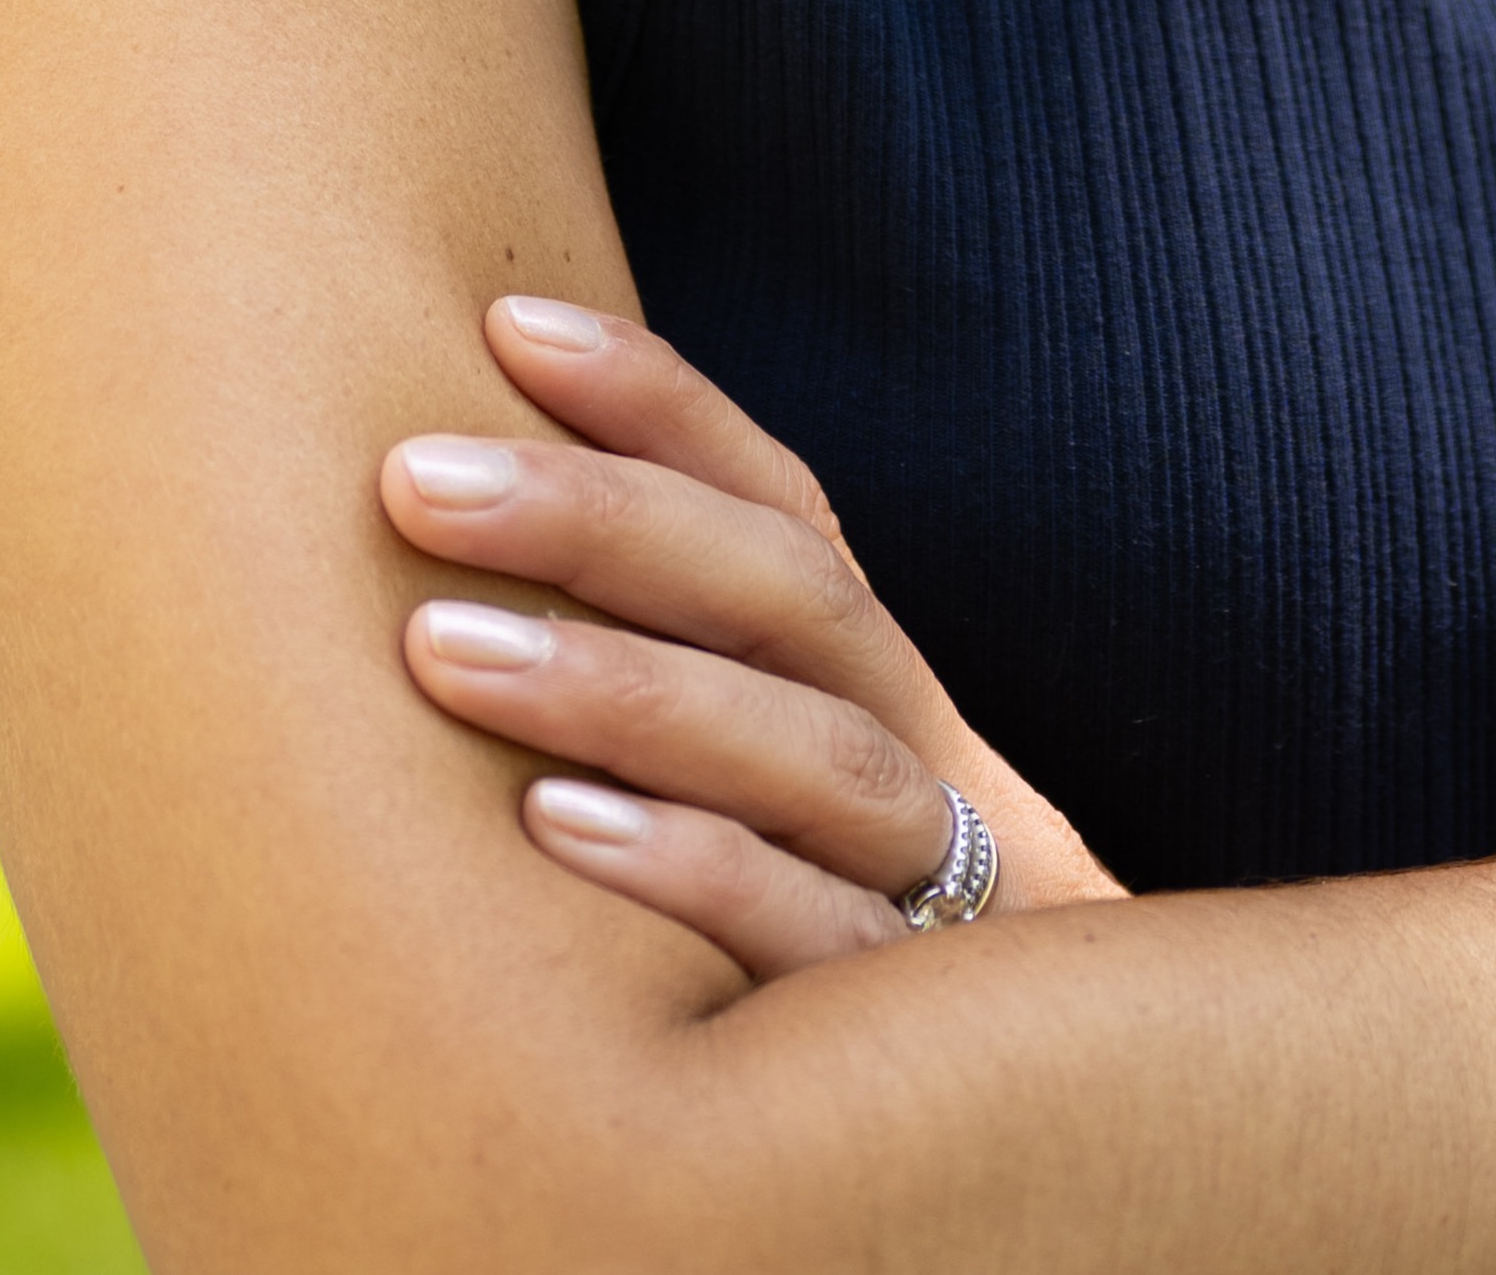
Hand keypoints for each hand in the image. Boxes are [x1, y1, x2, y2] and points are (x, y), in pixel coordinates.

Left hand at [383, 296, 1127, 977]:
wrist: (1079, 1174)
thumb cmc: (852, 990)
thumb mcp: (791, 833)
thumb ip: (691, 715)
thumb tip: (479, 585)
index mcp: (888, 702)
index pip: (786, 512)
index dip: (661, 405)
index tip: (506, 322)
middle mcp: (929, 768)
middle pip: (792, 599)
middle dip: (603, 517)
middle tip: (416, 477)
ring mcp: (948, 898)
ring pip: (816, 755)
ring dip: (625, 686)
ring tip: (440, 645)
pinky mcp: (936, 1043)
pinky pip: (826, 945)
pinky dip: (698, 876)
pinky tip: (553, 833)